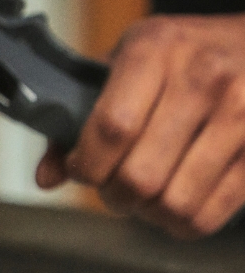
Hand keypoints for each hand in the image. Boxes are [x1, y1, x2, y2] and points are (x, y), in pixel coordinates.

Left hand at [37, 14, 244, 237]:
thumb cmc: (180, 55)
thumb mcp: (124, 61)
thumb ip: (77, 115)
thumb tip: (47, 178)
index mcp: (156, 49)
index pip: (112, 127)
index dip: (87, 164)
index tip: (82, 170)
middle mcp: (204, 77)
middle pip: (140, 175)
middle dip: (114, 196)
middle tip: (113, 188)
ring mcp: (243, 114)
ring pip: (175, 203)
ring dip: (148, 213)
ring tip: (144, 197)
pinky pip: (210, 215)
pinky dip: (181, 223)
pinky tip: (174, 203)